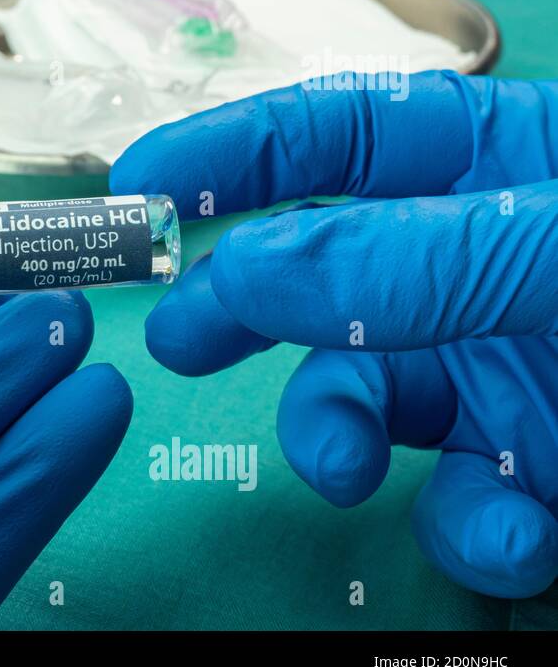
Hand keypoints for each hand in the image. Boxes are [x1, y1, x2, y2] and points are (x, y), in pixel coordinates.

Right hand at [112, 70, 557, 597]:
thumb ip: (408, 258)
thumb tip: (249, 270)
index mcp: (504, 171)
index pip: (341, 139)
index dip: (238, 154)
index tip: (148, 187)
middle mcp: (488, 267)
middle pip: (325, 271)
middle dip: (246, 306)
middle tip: (178, 337)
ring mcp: (510, 372)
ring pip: (372, 399)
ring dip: (337, 434)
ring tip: (333, 464)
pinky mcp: (540, 470)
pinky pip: (461, 497)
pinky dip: (469, 525)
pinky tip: (515, 527)